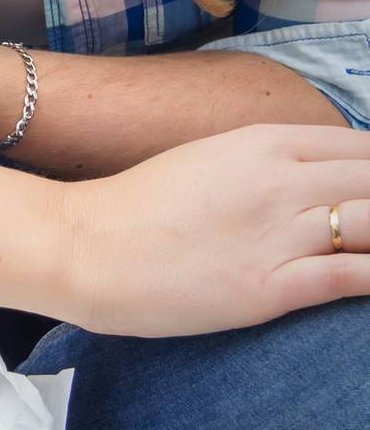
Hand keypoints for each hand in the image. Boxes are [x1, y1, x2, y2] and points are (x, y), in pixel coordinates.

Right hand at [63, 122, 369, 335]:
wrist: (87, 246)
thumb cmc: (143, 206)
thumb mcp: (213, 161)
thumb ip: (269, 163)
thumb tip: (317, 176)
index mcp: (265, 142)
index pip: (362, 148)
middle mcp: (281, 180)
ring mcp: (279, 233)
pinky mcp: (271, 288)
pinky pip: (354, 278)